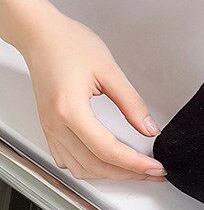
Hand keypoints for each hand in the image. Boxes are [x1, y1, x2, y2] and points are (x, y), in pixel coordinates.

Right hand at [21, 12, 165, 181]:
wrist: (42, 35)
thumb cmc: (70, 44)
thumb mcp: (110, 70)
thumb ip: (131, 103)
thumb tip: (148, 127)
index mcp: (70, 110)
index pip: (107, 151)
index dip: (134, 164)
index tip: (154, 167)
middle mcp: (56, 124)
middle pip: (94, 165)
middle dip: (126, 174)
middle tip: (152, 172)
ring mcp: (50, 128)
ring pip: (79, 168)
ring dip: (109, 174)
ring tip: (135, 169)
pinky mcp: (49, 126)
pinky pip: (68, 159)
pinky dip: (90, 166)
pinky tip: (108, 161)